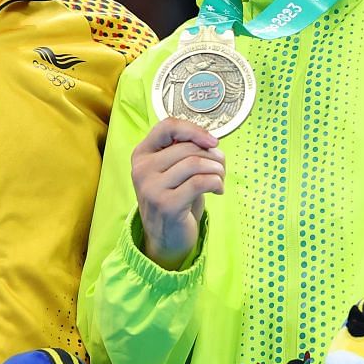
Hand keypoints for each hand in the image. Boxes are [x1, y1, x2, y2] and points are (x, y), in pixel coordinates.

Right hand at [131, 118, 224, 267]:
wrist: (167, 237)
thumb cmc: (175, 199)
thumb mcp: (175, 171)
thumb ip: (186, 152)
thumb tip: (212, 143)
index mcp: (142, 154)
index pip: (167, 127)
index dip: (194, 130)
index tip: (213, 142)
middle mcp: (142, 169)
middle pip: (187, 147)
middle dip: (212, 155)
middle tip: (220, 167)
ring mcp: (151, 187)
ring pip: (195, 163)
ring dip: (217, 169)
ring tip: (220, 178)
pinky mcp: (166, 204)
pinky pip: (200, 182)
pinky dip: (216, 182)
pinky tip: (218, 189)